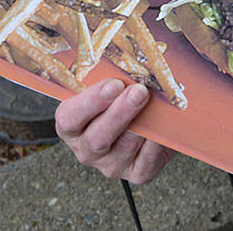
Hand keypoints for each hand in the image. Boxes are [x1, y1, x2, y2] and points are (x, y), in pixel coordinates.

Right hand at [54, 78, 173, 183]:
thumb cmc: (121, 98)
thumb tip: (127, 59)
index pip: (70, 118)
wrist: (147, 120)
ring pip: (123, 147)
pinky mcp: (136, 173)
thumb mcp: (108, 86)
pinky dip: (155, 143)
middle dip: (119, 112)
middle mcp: (86, 150)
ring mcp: (111, 165)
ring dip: (141, 124)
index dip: (91, 102)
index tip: (114, 84)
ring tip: (153, 102)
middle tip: (139, 91)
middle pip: (97, 137)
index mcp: (71, 126)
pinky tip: (163, 126)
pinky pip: (146, 160)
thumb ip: (109, 76)